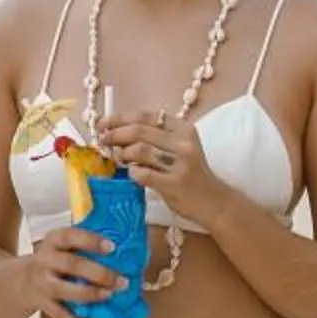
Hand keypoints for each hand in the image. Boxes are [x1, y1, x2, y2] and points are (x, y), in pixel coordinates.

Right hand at [30, 223, 130, 317]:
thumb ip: (85, 246)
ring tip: (110, 296)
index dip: (91, 241)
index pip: (71, 236)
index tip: (113, 247)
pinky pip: (63, 316)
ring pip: (66, 291)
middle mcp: (45, 261)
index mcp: (53, 241)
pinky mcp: (45, 305)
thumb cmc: (55, 260)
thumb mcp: (62, 245)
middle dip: (99, 273)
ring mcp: (43, 284)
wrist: (21, 281)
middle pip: (71, 265)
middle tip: (122, 281)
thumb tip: (129, 251)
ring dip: (91, 294)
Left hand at [99, 108, 221, 224]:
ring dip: (123, 154)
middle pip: (139, 131)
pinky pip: (143, 174)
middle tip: (103, 140)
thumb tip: (118, 132)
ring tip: (120, 159)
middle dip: (115, 134)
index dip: (120, 118)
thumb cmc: (191, 173)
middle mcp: (183, 143)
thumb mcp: (180, 148)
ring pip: (139, 150)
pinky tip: (132, 174)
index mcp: (183, 129)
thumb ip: (156, 138)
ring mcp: (180, 164)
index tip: (103, 123)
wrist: (213, 201)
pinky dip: (132, 173)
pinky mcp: (174, 184)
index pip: (146, 115)